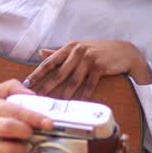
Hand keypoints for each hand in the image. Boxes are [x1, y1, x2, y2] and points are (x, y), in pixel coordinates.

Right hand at [0, 79, 51, 152]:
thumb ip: (9, 88)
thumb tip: (33, 94)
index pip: (13, 109)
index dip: (34, 116)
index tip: (49, 123)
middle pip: (10, 128)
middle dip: (27, 133)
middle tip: (32, 135)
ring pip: (5, 151)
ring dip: (20, 151)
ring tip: (21, 149)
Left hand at [24, 41, 151, 99]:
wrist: (124, 52)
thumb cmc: (99, 51)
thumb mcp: (79, 47)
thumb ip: (60, 52)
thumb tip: (41, 52)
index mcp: (70, 47)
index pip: (49, 61)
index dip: (37, 73)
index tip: (27, 83)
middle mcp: (78, 51)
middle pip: (59, 72)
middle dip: (47, 86)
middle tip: (37, 97)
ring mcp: (89, 58)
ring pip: (74, 80)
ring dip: (65, 94)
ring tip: (56, 104)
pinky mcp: (100, 66)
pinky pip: (89, 84)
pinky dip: (84, 95)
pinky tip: (78, 103)